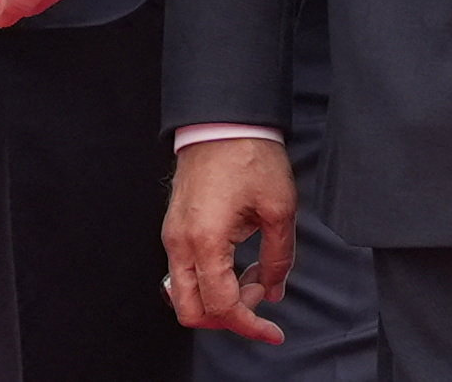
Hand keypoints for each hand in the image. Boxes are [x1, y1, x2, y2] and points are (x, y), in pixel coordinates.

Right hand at [162, 136, 295, 345]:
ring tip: (251, 281)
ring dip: (218, 300)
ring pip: (184, 294)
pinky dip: (209, 281)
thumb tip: (274, 290)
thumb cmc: (248, 156)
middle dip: (227, 319)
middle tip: (258, 303)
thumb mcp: (279, 211)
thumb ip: (278, 259)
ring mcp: (173, 234)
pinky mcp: (175, 227)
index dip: (250, 325)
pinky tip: (236, 267)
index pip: (221, 306)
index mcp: (205, 240)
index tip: (273, 330)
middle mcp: (180, 242)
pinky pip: (185, 271)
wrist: (222, 121)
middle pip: (191, 311)